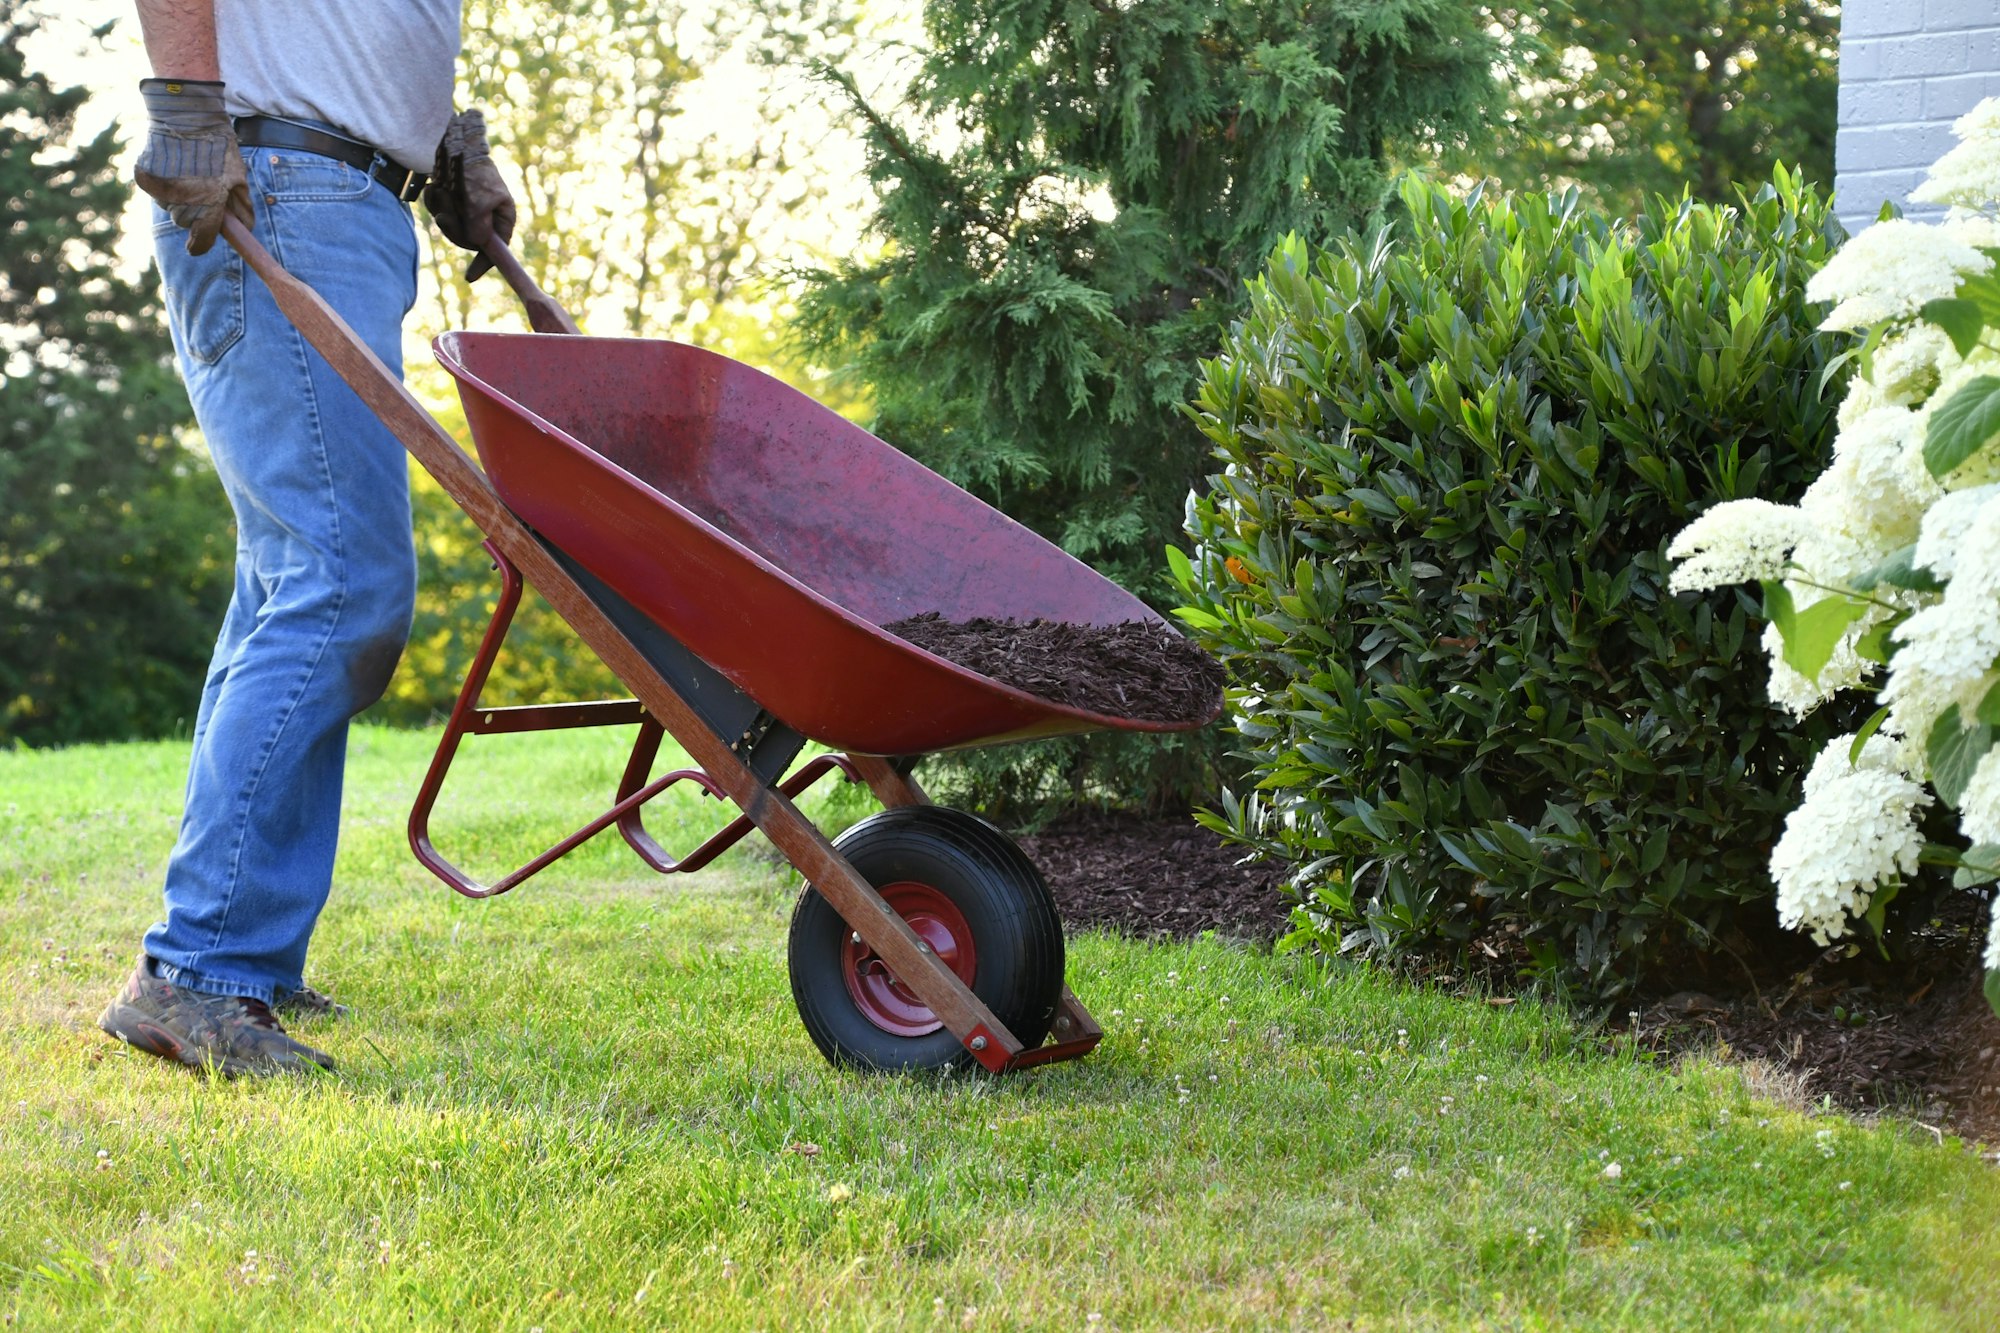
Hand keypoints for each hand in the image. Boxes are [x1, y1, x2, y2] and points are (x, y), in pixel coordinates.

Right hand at [134, 78, 252, 255]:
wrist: (186, 116)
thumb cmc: (218, 147)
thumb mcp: (239, 177)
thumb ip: (242, 207)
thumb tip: (244, 228)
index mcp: (207, 205)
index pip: (200, 241)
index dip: (200, 245)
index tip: (198, 246)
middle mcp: (181, 202)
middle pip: (185, 222)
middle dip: (195, 213)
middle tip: (203, 193)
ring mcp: (160, 189)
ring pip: (169, 205)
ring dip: (179, 197)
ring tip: (189, 173)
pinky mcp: (144, 176)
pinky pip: (156, 190)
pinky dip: (164, 183)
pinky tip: (174, 166)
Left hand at [423, 110, 516, 281]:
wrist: (454, 140)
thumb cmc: (472, 171)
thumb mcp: (479, 201)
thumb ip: (479, 228)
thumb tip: (479, 244)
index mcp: (502, 215)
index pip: (496, 248)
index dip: (483, 263)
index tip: (469, 278)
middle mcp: (486, 214)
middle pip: (469, 240)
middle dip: (455, 229)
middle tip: (446, 216)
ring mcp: (467, 206)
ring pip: (451, 226)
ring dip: (443, 210)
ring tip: (443, 191)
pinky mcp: (450, 198)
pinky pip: (439, 210)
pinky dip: (435, 200)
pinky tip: (437, 185)